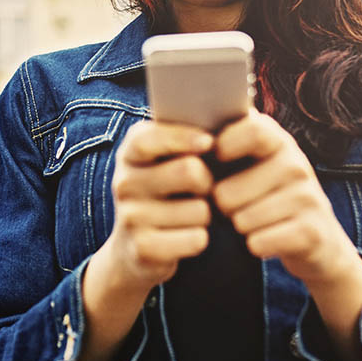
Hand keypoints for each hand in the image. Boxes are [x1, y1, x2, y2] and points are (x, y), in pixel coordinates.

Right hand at [101, 120, 214, 292]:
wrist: (134, 249)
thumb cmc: (164, 193)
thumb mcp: (164, 162)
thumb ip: (186, 137)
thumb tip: (237, 111)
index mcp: (129, 153)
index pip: (151, 137)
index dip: (183, 137)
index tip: (209, 142)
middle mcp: (123, 182)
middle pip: (188, 171)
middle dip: (208, 181)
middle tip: (204, 187)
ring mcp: (130, 216)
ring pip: (199, 210)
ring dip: (206, 215)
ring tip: (190, 215)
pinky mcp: (144, 248)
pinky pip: (196, 239)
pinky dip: (200, 239)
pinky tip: (185, 237)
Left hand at [211, 108, 361, 289]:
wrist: (319, 240)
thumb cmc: (270, 196)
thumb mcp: (256, 163)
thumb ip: (228, 142)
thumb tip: (187, 134)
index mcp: (279, 141)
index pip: (252, 129)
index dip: (224, 145)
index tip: (216, 159)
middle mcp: (297, 165)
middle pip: (228, 191)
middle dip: (222, 205)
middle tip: (236, 206)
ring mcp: (307, 198)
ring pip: (241, 220)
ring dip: (240, 226)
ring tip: (255, 221)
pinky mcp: (310, 232)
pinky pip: (258, 242)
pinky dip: (255, 245)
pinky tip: (267, 240)